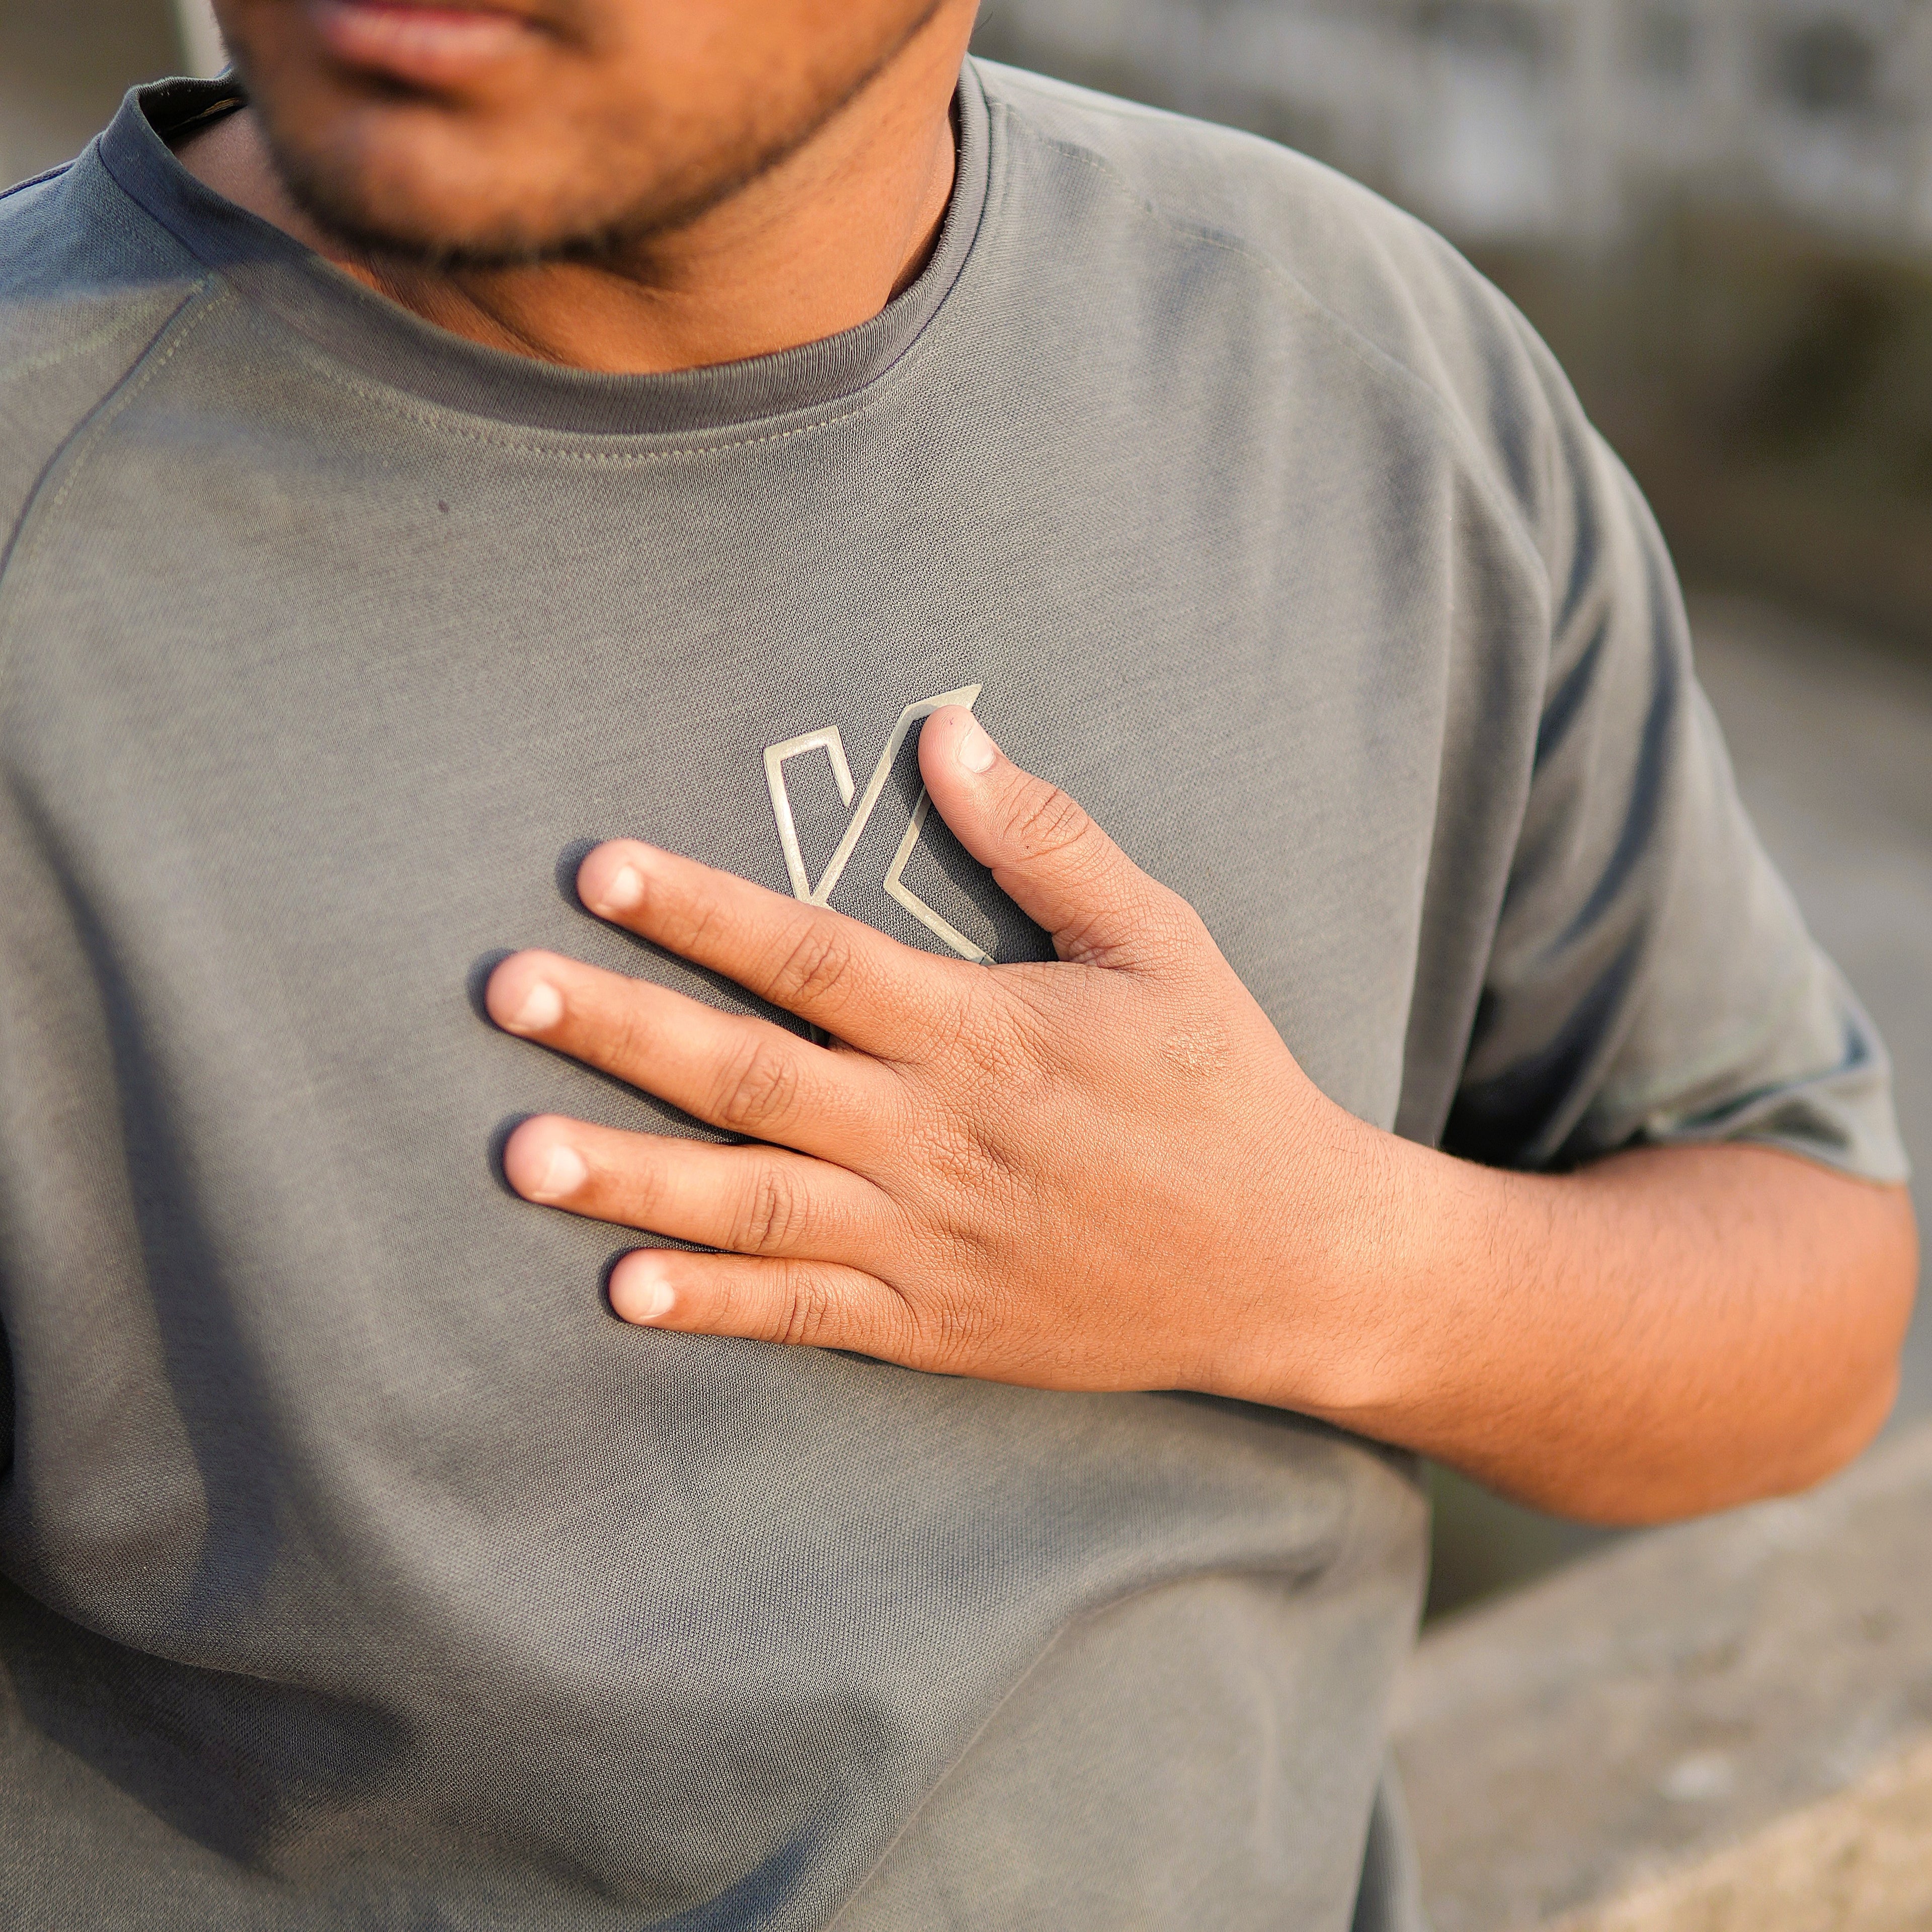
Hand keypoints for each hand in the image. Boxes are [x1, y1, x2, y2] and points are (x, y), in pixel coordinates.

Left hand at [484, 706, 1382, 1401]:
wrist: (1290, 1260)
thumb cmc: (1220, 1082)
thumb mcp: (1159, 940)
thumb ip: (1046, 839)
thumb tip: (943, 733)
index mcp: (983, 1028)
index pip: (816, 955)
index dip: (704, 909)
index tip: (598, 868)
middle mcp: (937, 1131)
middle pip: (755, 1072)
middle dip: (624, 1028)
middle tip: (505, 991)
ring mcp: (930, 1235)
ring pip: (756, 1201)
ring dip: (633, 1179)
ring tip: (518, 1153)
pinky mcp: (935, 1321)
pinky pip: (807, 1313)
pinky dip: (716, 1306)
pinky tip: (622, 1294)